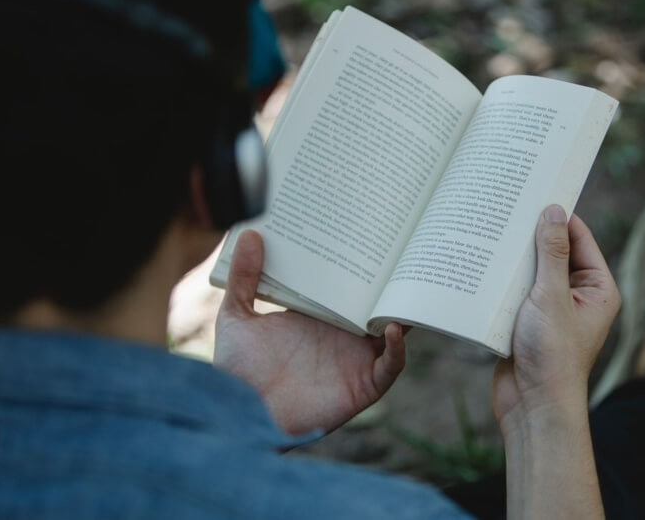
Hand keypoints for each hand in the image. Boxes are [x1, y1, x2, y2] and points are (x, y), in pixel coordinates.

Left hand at [214, 230, 405, 435]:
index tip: (371, 235)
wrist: (241, 412)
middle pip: (377, 304)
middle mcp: (342, 336)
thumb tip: (252, 232)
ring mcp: (355, 360)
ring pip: (393, 331)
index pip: (349, 287)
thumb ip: (245, 277)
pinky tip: (393, 328)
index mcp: (318, 317)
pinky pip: (391, 365)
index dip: (362, 266)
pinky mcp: (363, 384)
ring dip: (402, 310)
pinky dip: (399, 349)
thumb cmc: (237, 370)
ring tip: (407, 284)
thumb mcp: (237, 316)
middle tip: (401, 253)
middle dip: (392, 282)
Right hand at [493, 205, 619, 427]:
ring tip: (489, 232)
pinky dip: (501, 280)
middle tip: (504, 208)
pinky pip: (514, 291)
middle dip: (530, 236)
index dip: (557, 215)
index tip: (533, 192)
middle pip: (553, 251)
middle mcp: (577, 296)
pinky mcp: (527, 322)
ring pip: (531, 271)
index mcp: (597, 288)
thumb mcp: (552, 296)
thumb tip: (553, 212)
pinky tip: (480, 265)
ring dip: (513, 259)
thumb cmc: (552, 356)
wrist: (532, 406)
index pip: (579, 237)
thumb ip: (552, 253)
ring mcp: (551, 309)